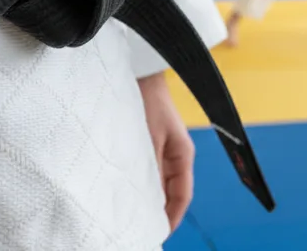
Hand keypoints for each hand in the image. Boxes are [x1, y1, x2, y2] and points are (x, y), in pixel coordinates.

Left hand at [138, 72, 194, 232]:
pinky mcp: (146, 145)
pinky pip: (146, 172)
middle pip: (170, 194)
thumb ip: (151, 168)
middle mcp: (174, 156)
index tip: (159, 234)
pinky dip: (138, 185)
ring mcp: (161, 151)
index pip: (182, 196)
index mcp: (182, 156)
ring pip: (156, 184)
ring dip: (146, 200)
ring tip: (130, 218)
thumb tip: (150, 199)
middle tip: (139, 232)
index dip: (172, 218)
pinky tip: (124, 193)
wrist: (139, 73)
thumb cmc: (146, 102)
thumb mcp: (149, 138)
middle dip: (158, 214)